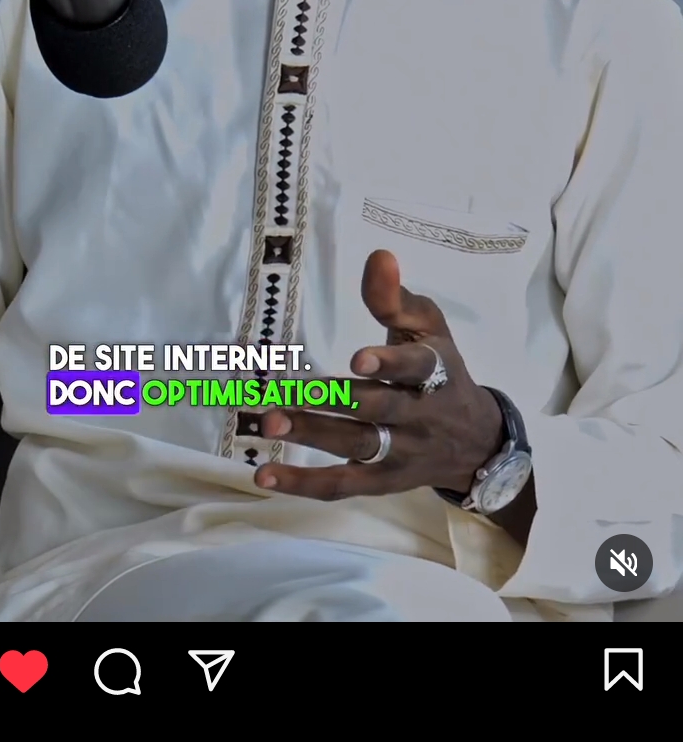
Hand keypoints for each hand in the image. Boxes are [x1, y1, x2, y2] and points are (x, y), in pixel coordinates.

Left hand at [254, 249, 503, 500]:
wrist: (477, 441)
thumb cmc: (442, 371)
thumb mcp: (430, 329)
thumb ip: (396, 297)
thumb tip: (378, 256)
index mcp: (436, 371)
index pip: (418, 367)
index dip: (390, 362)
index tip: (358, 358)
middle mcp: (422, 415)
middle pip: (378, 409)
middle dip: (332, 401)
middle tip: (285, 394)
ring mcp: (403, 452)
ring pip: (358, 446)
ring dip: (313, 435)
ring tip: (269, 421)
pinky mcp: (383, 481)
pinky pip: (343, 485)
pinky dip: (303, 483)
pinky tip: (264, 474)